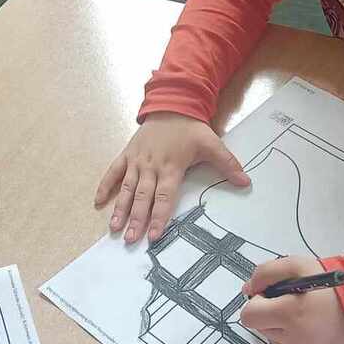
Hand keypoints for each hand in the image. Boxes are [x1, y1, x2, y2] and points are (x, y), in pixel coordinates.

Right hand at [94, 112, 248, 244]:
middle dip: (136, 219)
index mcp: (171, 167)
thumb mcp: (212, 144)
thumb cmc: (190, 128)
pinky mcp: (127, 154)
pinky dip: (105, 186)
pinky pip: (113, 171)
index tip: (154, 235)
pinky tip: (98, 202)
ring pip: (126, 188)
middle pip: (142, 197)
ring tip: (114, 227)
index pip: (165, 197)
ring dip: (120, 208)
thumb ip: (227, 164)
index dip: (159, 217)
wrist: (171, 104)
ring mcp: (137, 160)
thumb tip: (245, 181)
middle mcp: (151, 166)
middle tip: (131, 239)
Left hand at [240, 256, 343, 343]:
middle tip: (292, 303)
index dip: (257, 303)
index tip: (271, 296)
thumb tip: (247, 290)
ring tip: (304, 315)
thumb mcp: (297, 265)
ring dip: (281, 327)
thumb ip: (265, 273)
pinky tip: (308, 329)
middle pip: (260, 328)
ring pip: (272, 340)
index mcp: (290, 313)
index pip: (249, 316)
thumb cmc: (329, 284)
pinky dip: (291, 340)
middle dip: (270, 314)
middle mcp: (295, 339)